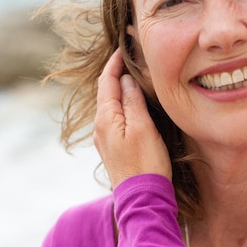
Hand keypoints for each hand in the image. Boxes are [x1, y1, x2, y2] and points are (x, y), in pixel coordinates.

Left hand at [94, 49, 171, 188]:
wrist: (142, 199)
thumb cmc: (146, 163)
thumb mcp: (143, 128)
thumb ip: (134, 102)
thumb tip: (127, 80)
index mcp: (106, 118)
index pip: (107, 81)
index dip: (115, 63)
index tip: (124, 47)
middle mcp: (100, 127)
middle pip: (106, 91)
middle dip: (116, 72)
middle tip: (128, 56)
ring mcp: (105, 138)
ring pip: (110, 104)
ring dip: (119, 88)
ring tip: (132, 74)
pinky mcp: (114, 148)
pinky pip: (115, 117)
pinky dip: (122, 103)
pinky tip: (132, 103)